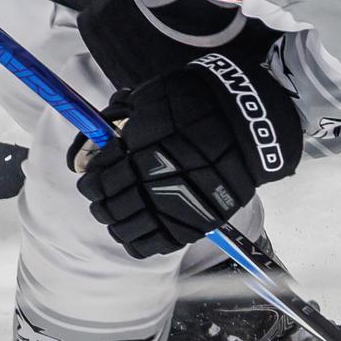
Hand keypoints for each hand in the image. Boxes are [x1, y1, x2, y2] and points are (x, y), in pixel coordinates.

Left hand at [76, 53, 301, 258]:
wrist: (249, 124)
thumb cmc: (198, 103)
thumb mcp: (152, 96)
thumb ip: (119, 118)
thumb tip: (91, 142)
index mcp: (145, 149)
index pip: (101, 174)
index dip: (92, 174)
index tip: (92, 170)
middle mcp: (158, 181)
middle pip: (109, 203)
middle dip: (98, 197)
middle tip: (99, 191)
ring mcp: (177, 206)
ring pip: (126, 228)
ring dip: (114, 220)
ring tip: (115, 210)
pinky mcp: (195, 224)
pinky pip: (153, 244)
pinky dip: (136, 241)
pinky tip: (134, 229)